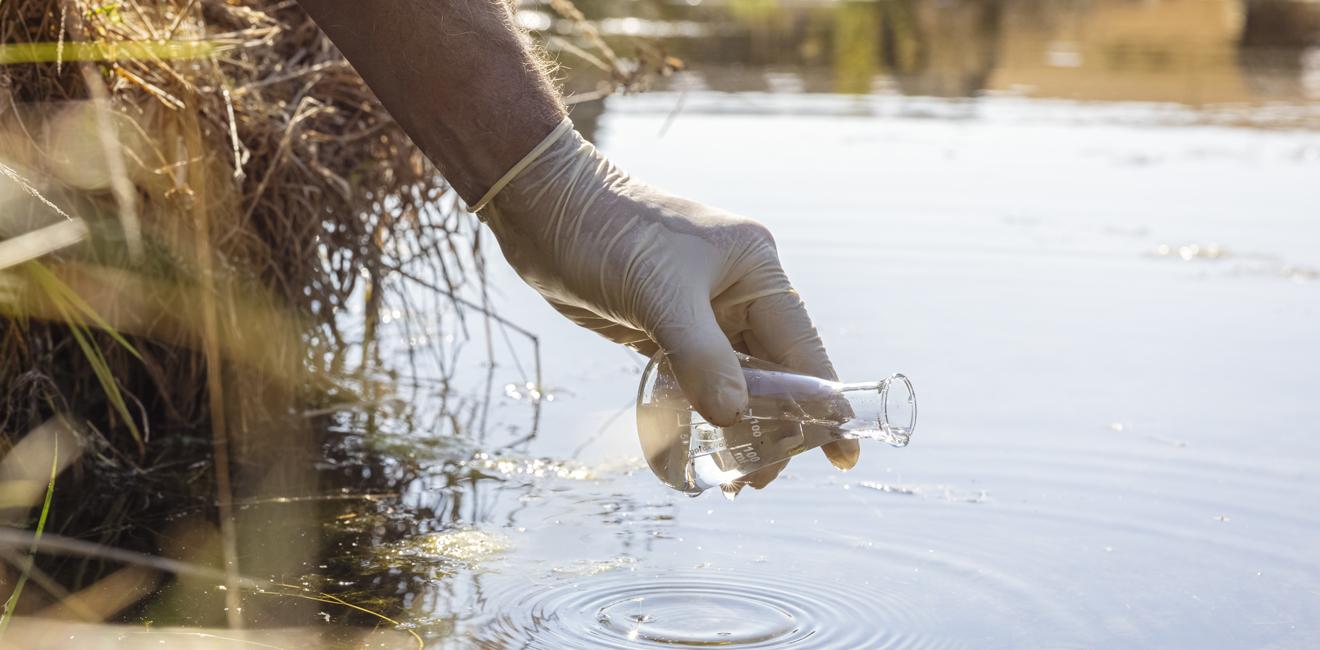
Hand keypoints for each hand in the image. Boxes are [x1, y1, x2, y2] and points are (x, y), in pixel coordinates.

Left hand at [480, 123, 859, 485]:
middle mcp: (738, 292)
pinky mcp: (667, 328)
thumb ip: (700, 357)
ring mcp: (703, 312)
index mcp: (755, 270)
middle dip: (773, 427)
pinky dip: (703, 413)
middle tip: (756, 480)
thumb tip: (735, 417)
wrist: (543, 209)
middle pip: (774, 373)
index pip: (802, 348)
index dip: (822, 403)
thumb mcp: (658, 294)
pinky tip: (701, 447)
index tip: (840, 454)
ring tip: (732, 479)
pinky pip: (698, 380)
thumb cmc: (606, 234)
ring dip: (737, 427)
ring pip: (737, 381)